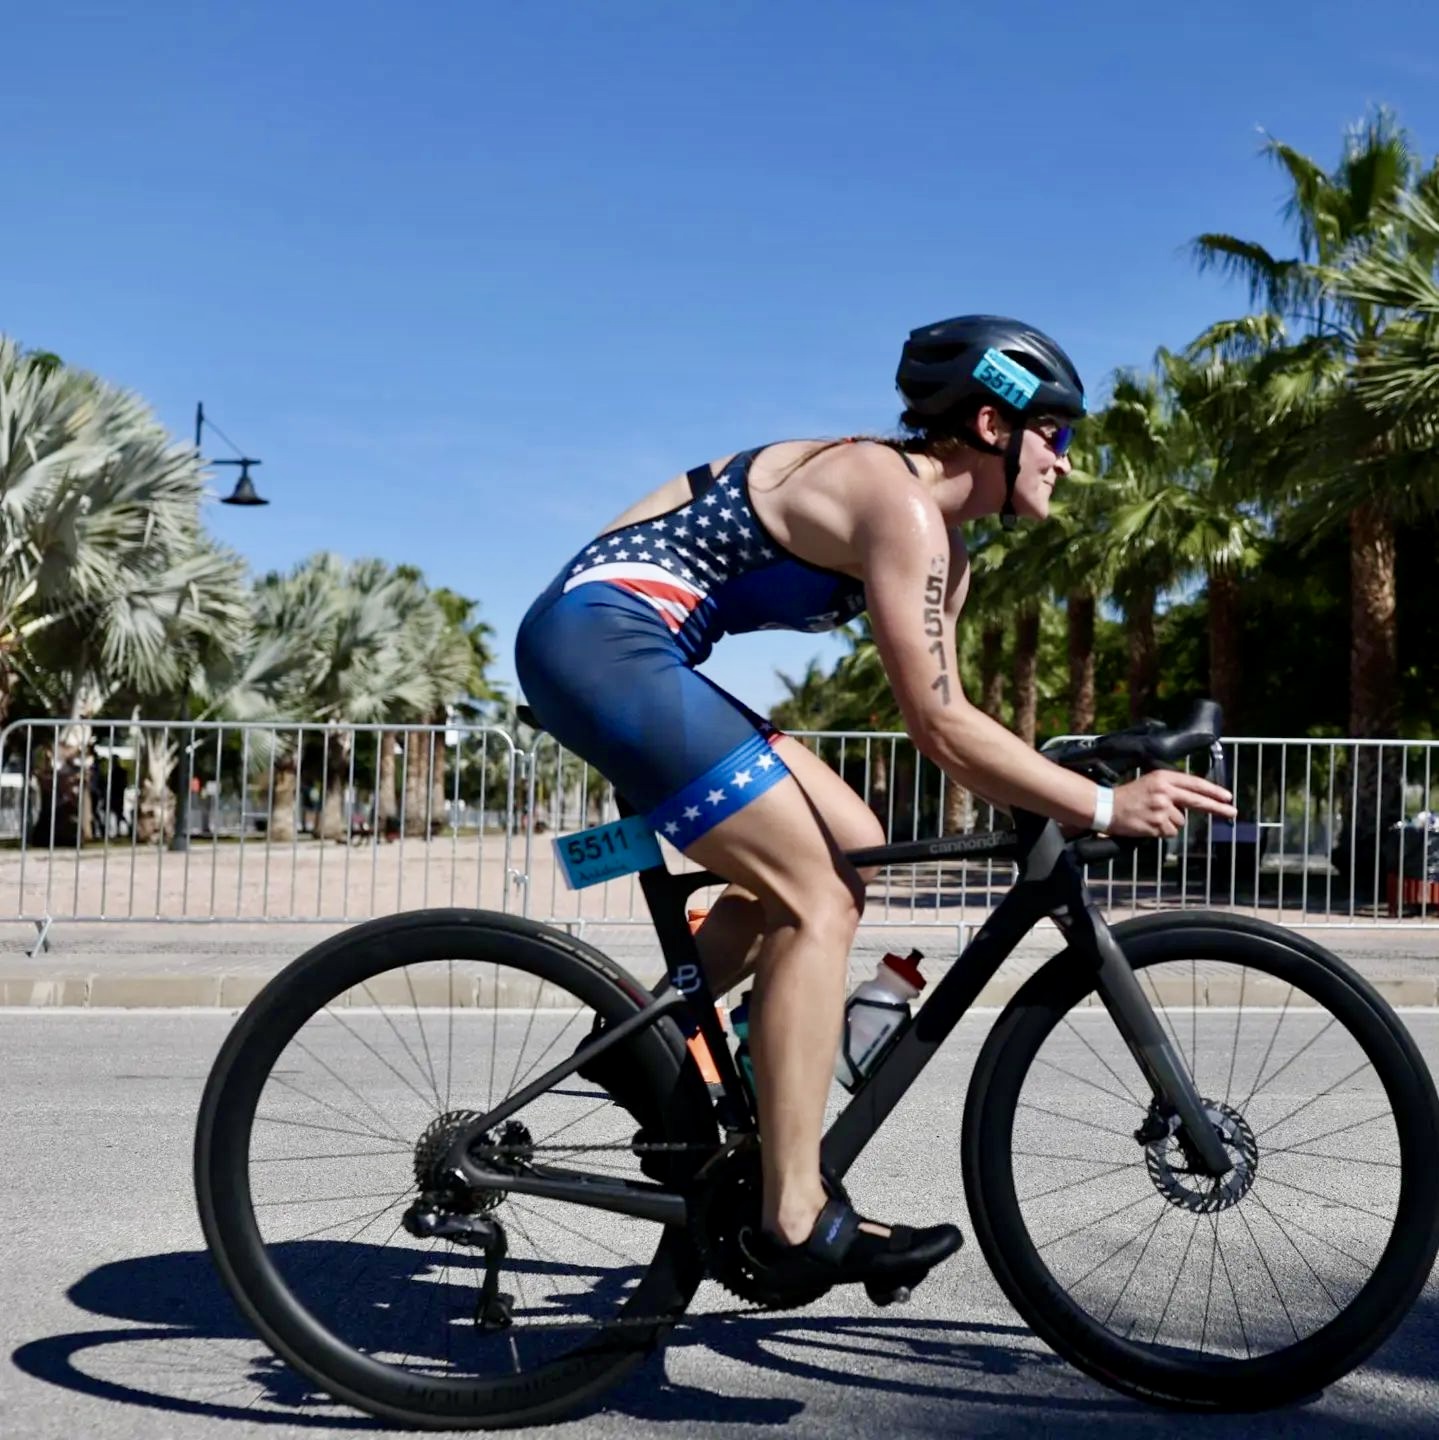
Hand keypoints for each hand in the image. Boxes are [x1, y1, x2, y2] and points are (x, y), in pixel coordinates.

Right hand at [1109, 771, 1236, 838]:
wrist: (1106, 807)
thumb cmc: (1129, 795)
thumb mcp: (1151, 782)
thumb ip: (1173, 788)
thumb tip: (1195, 801)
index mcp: (1164, 778)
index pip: (1195, 783)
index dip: (1213, 791)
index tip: (1228, 797)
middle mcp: (1164, 791)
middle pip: (1198, 801)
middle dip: (1218, 807)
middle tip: (1233, 812)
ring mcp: (1161, 809)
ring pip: (1181, 821)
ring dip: (1171, 822)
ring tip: (1152, 817)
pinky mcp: (1156, 825)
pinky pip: (1170, 832)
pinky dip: (1162, 831)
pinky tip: (1148, 824)